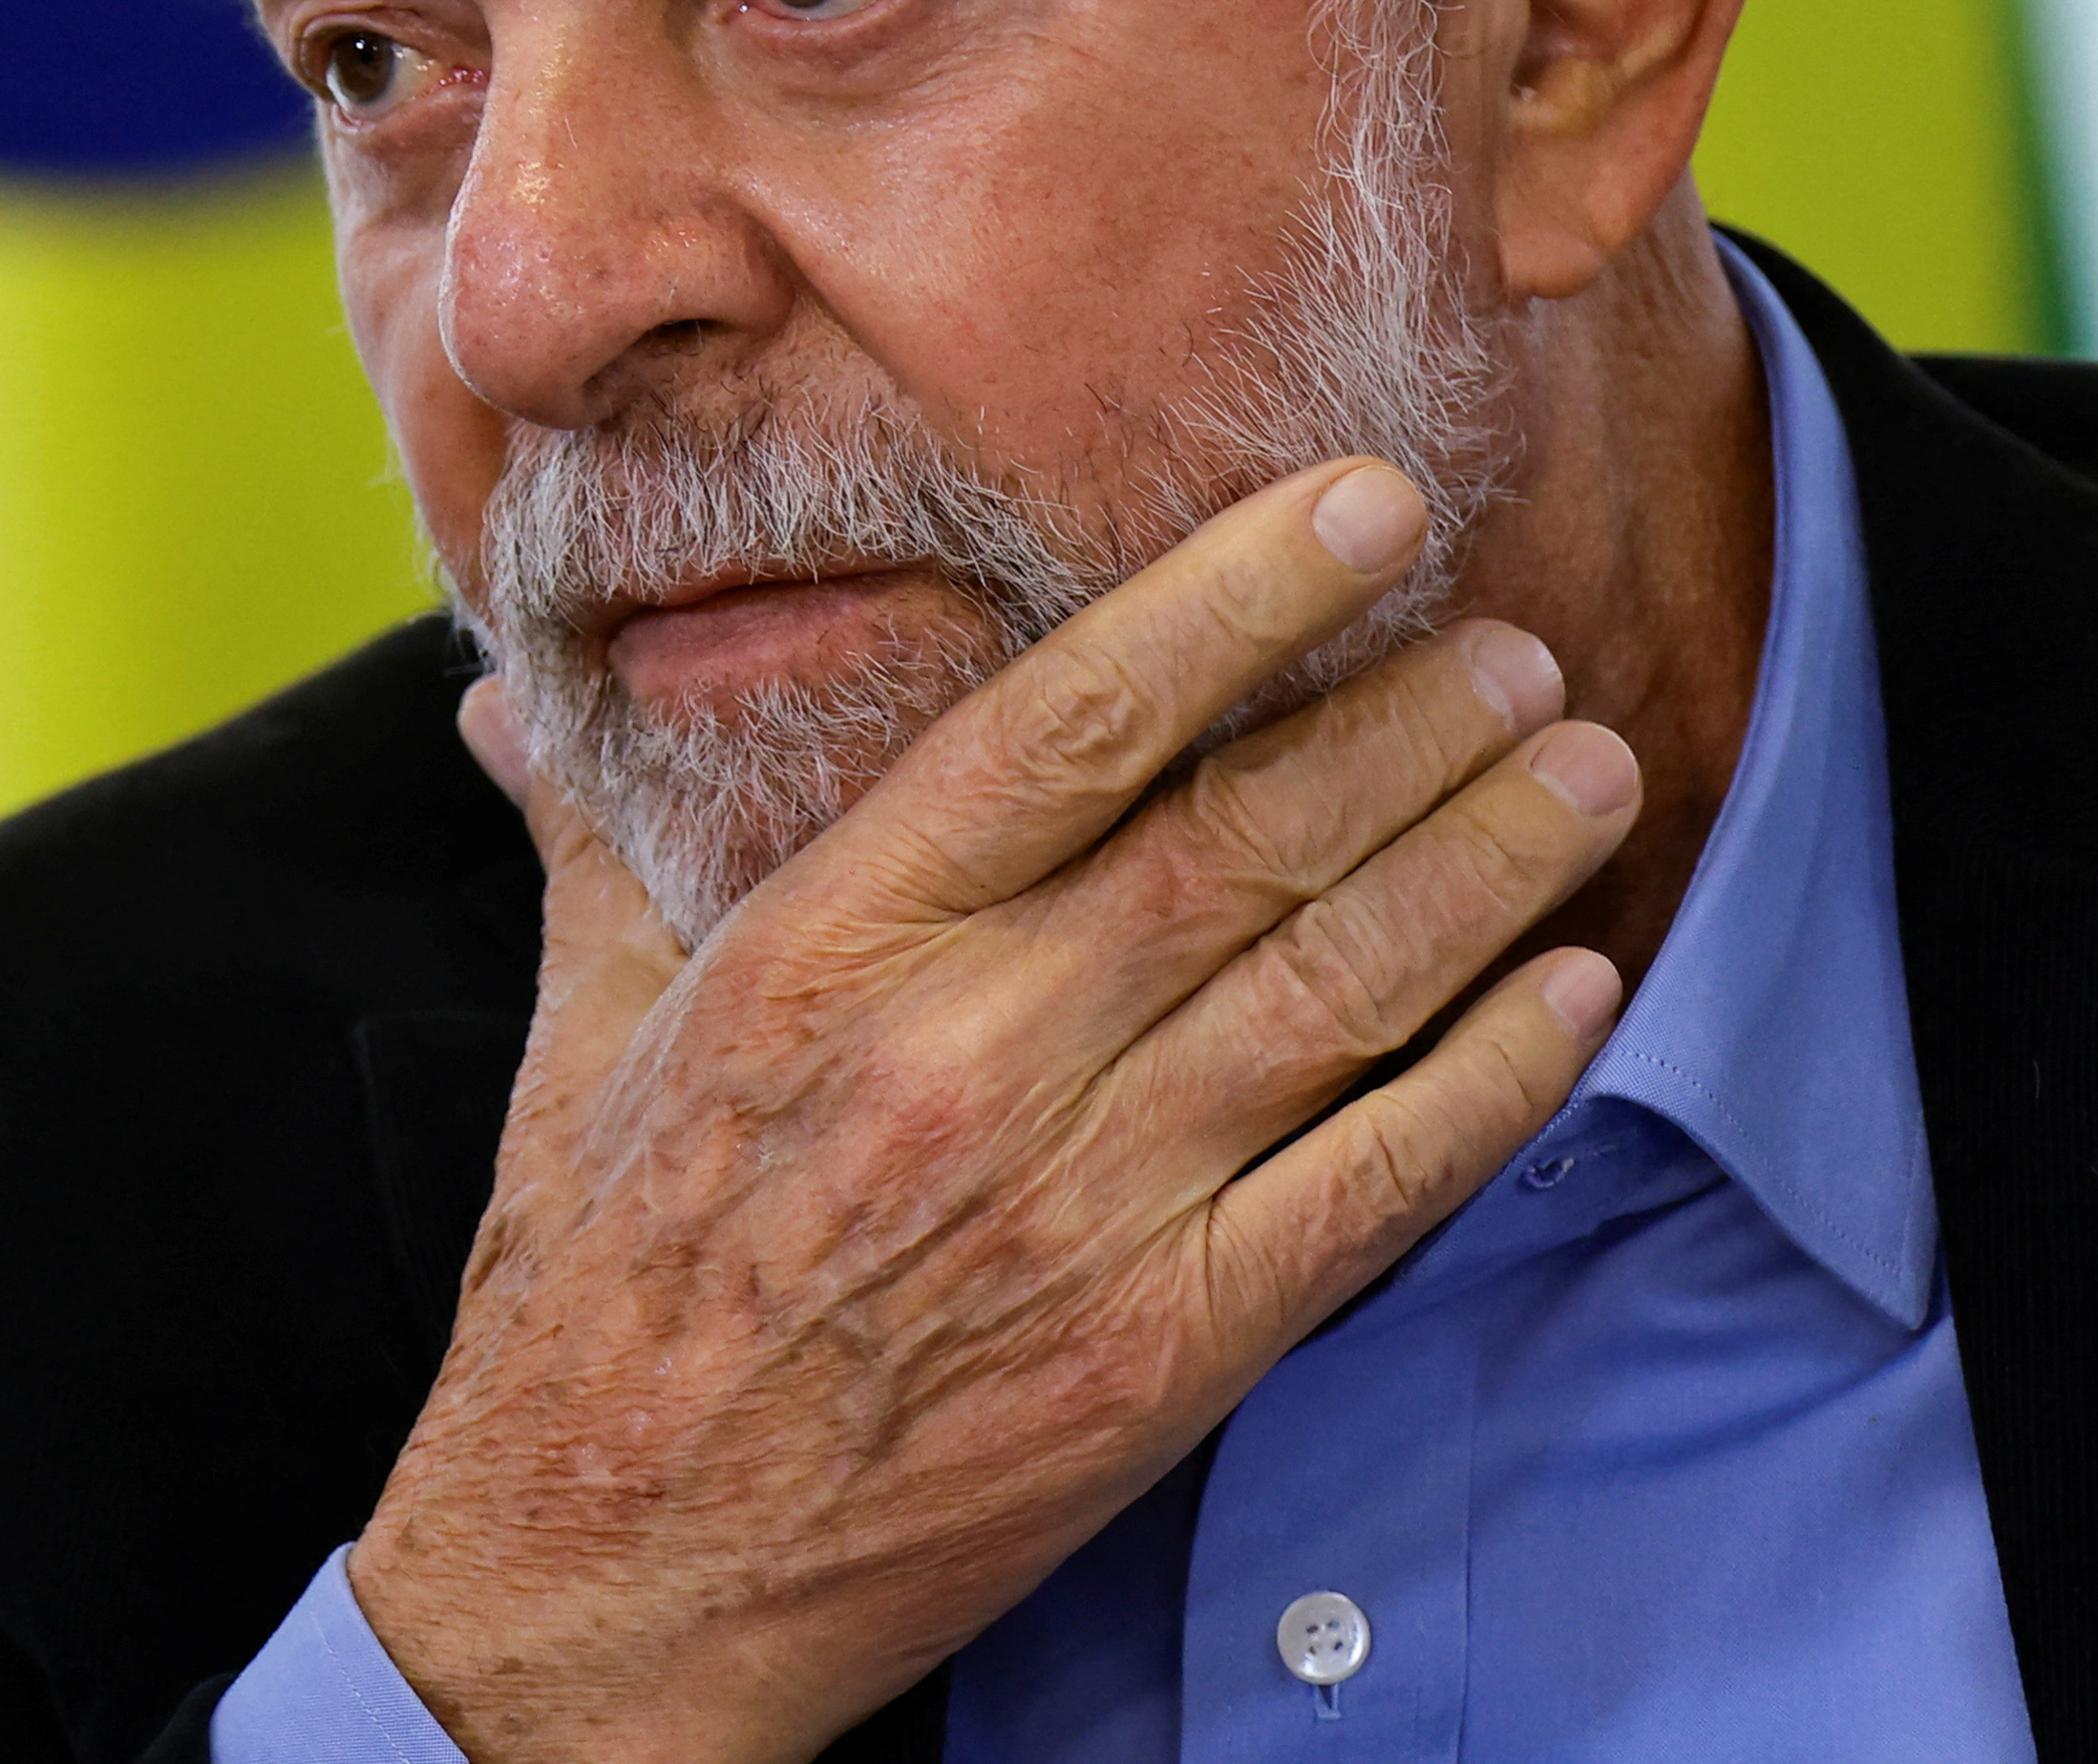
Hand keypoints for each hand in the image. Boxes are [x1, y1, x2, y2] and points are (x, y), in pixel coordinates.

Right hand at [344, 458, 1641, 1763]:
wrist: (603, 1587)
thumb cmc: (590, 1302)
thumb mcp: (576, 1031)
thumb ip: (594, 837)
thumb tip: (515, 694)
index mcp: (830, 948)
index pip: (1073, 720)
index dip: (1239, 597)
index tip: (1364, 511)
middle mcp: (971, 1055)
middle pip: (1246, 837)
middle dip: (1411, 722)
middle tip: (1520, 641)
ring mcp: (1082, 1208)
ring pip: (1335, 987)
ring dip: (1484, 863)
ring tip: (1582, 767)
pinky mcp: (1163, 1352)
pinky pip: (1372, 1185)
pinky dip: (1492, 1080)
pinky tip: (1573, 991)